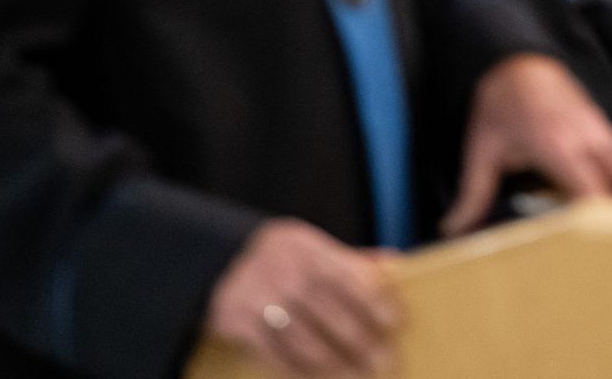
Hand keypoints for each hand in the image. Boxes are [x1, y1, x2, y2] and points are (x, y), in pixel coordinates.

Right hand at [203, 219, 399, 377]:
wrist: (216, 261)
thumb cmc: (278, 257)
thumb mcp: (308, 245)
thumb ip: (348, 258)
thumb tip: (395, 263)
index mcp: (307, 249)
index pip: (349, 275)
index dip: (375, 300)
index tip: (396, 322)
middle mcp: (285, 272)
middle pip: (332, 314)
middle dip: (363, 343)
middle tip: (386, 362)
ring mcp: (262, 300)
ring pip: (307, 343)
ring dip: (337, 367)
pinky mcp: (242, 325)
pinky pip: (279, 358)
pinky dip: (302, 374)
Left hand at [441, 54, 611, 237]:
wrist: (515, 58)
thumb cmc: (500, 102)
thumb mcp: (481, 148)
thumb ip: (473, 193)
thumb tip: (453, 230)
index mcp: (554, 142)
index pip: (588, 183)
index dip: (602, 211)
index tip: (610, 241)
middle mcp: (585, 135)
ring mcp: (599, 129)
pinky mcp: (604, 128)